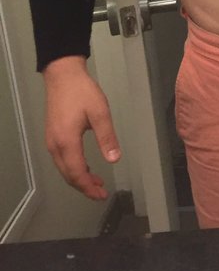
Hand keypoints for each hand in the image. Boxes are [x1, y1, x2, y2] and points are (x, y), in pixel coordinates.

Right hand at [42, 56, 120, 199]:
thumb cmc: (82, 92)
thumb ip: (107, 137)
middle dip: (84, 187)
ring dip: (79, 178)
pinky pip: (62, 160)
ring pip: (64, 168)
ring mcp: (51, 141)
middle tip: (101, 194)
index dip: (89, 187)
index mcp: (67, 142)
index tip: (102, 195)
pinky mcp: (53, 136)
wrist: (63, 75)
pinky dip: (74, 168)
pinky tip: (86, 167)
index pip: (77, 173)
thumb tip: (114, 159)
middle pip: (68, 175)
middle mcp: (55, 145)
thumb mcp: (100, 113)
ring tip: (97, 183)